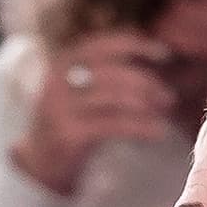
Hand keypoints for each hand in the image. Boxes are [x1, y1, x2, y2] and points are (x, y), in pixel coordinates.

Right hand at [11, 34, 181, 196]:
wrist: (39, 163)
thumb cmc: (69, 121)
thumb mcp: (77, 88)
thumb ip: (103, 71)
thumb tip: (148, 55)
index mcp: (63, 61)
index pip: (104, 44)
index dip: (136, 45)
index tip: (164, 54)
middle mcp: (60, 80)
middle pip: (113, 71)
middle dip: (146, 81)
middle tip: (168, 96)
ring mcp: (62, 107)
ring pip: (115, 97)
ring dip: (147, 104)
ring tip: (166, 112)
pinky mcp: (70, 133)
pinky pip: (115, 125)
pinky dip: (141, 127)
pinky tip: (158, 131)